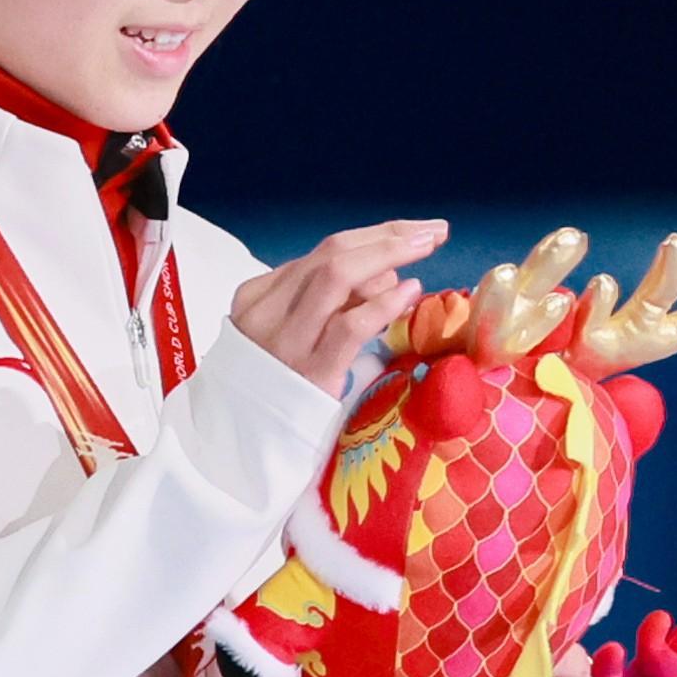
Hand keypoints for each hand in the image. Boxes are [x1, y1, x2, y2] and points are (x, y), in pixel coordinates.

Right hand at [230, 219, 448, 397]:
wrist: (243, 445)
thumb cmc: (275, 387)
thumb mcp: (291, 333)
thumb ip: (329, 301)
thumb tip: (386, 270)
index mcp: (257, 296)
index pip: (323, 253)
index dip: (374, 237)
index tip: (412, 232)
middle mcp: (268, 312)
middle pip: (333, 255)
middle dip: (388, 237)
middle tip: (432, 232)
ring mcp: (287, 342)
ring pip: (337, 276)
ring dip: (388, 255)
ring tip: (426, 249)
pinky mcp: (310, 372)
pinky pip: (350, 326)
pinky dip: (384, 303)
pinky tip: (411, 292)